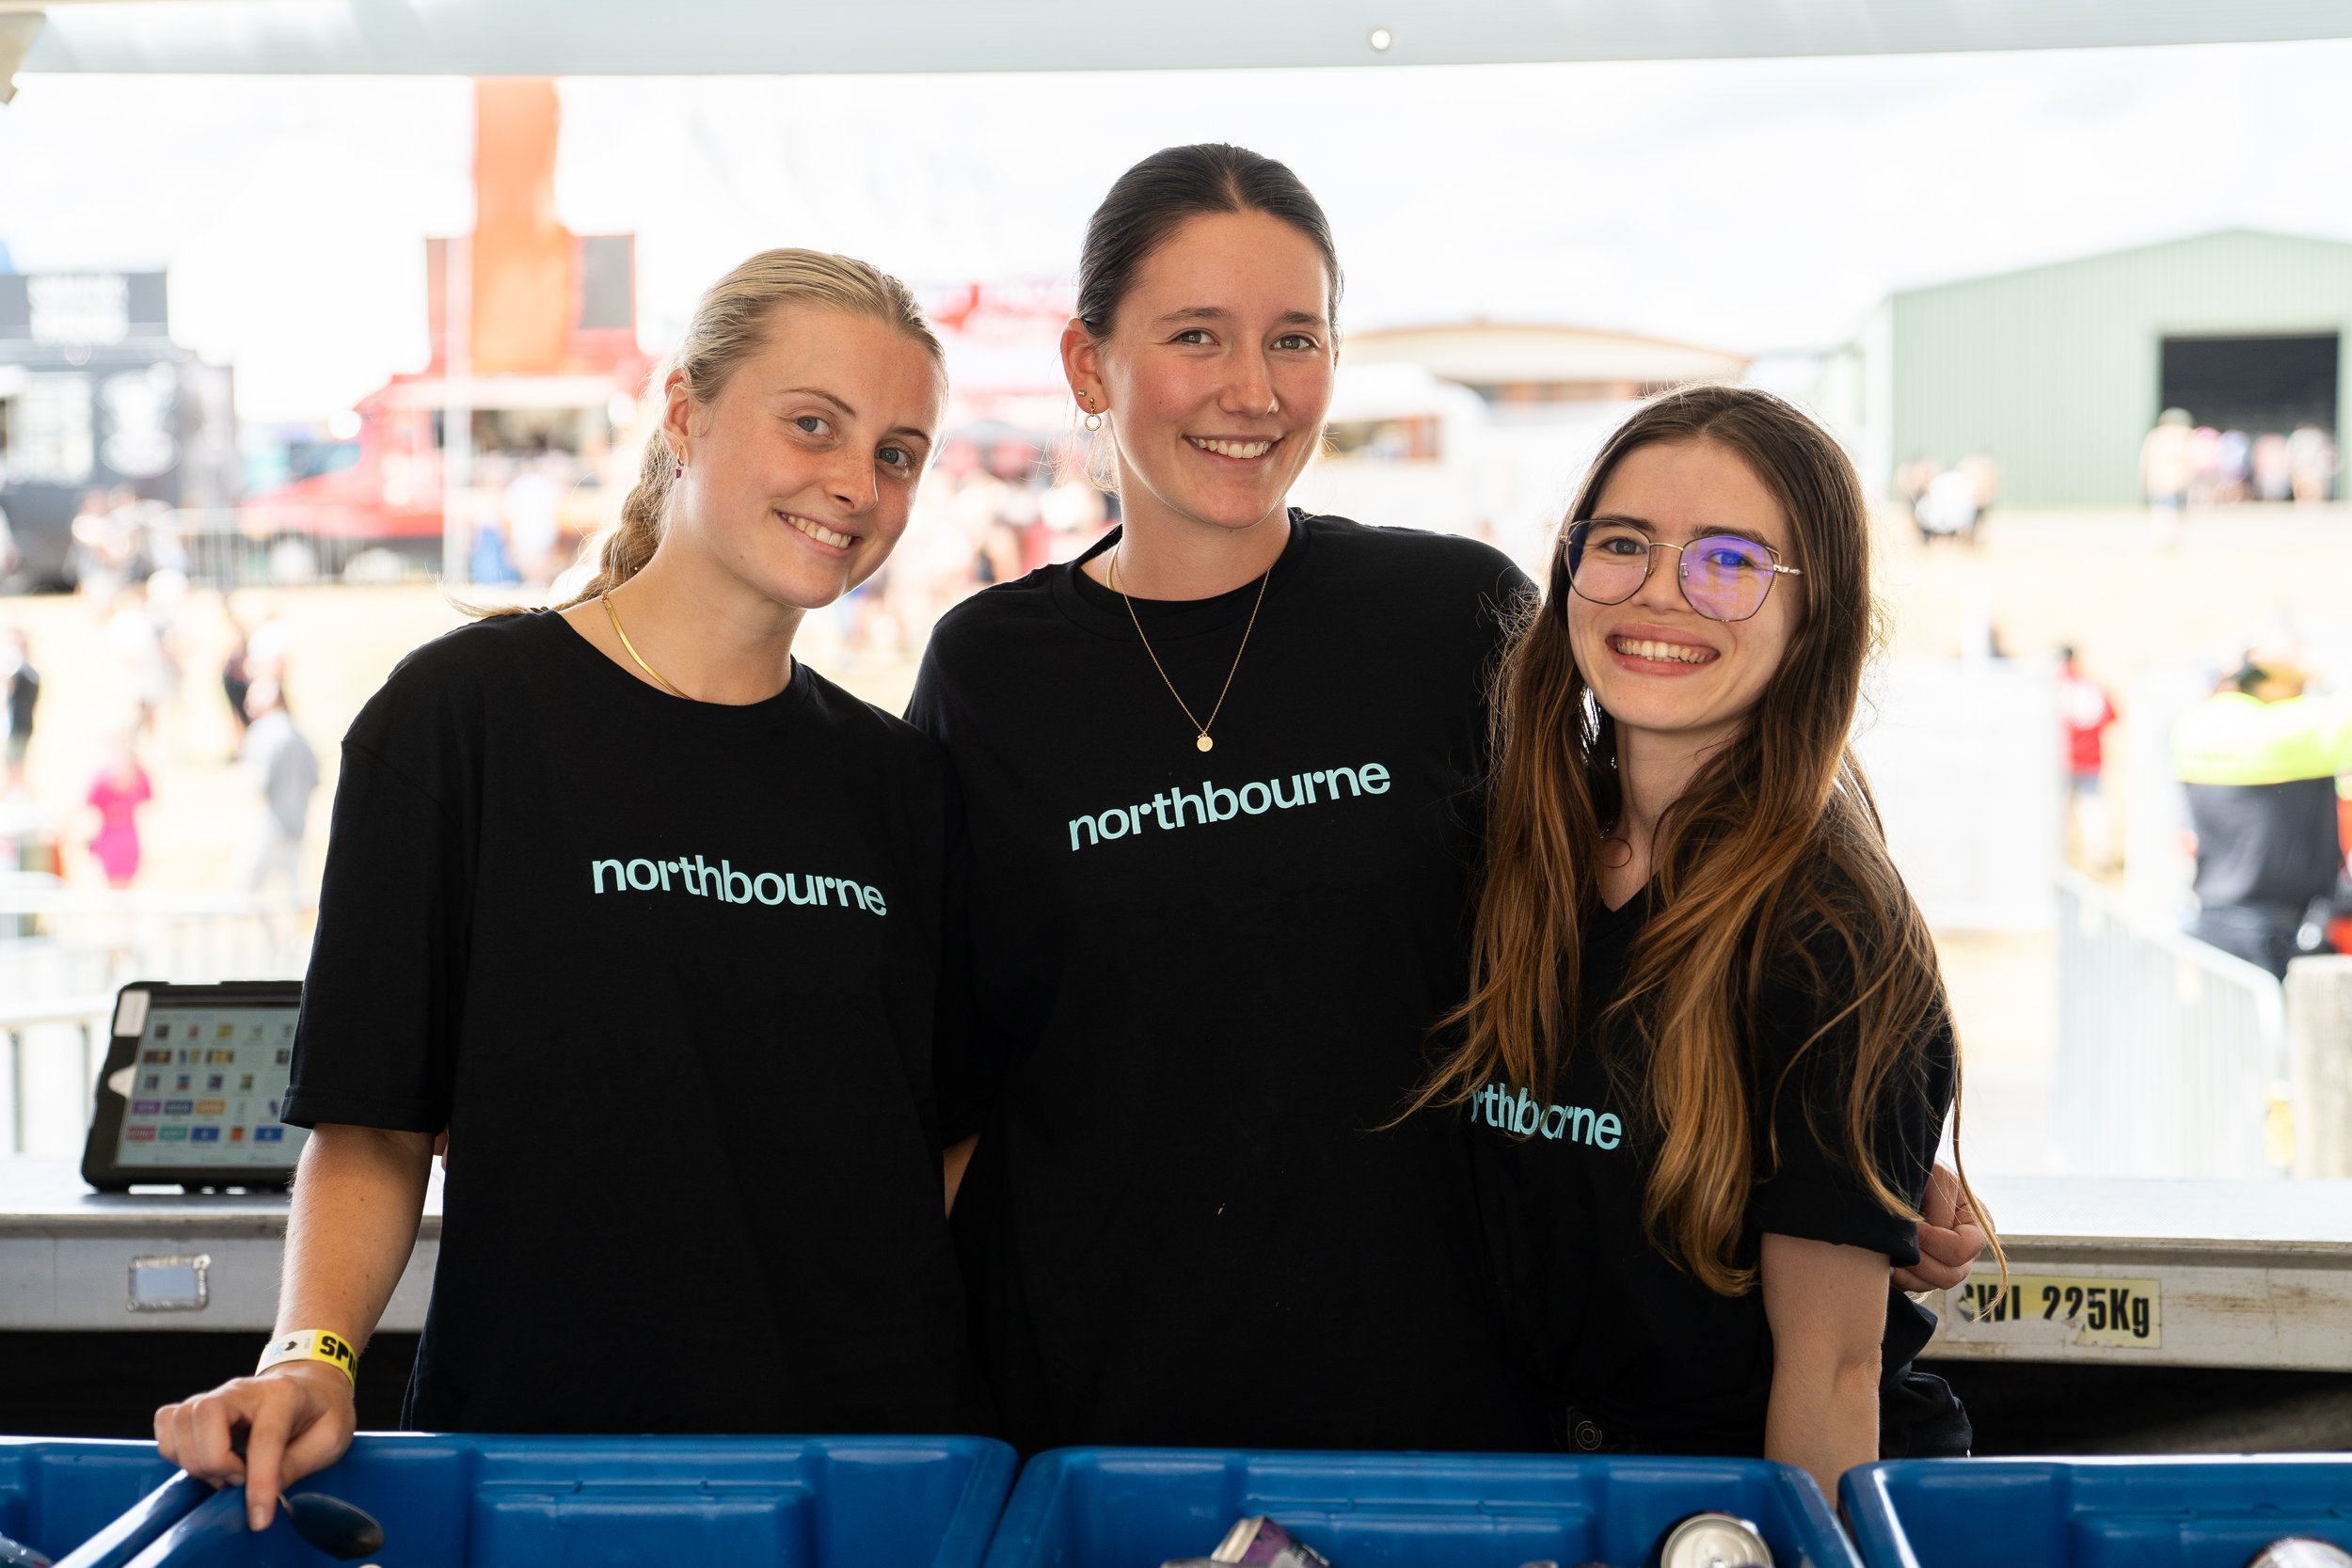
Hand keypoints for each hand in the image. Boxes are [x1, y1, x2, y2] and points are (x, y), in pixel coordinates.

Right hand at [154, 1360, 356, 1530]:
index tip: (259, 1517)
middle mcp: (243, 1389)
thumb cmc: (324, 1412)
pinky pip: (166, 1423)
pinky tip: (204, 1460)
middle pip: (205, 1416)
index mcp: (285, 1395)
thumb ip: (295, 1466)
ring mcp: (217, 1395)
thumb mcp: (330, 1440)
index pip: (264, 1437)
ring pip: (180, 1422)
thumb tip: (261, 1496)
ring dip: (195, 1460)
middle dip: (216, 1462)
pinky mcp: (197, 1406)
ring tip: (227, 1472)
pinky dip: (176, 1450)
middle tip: (241, 1479)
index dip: (259, 1481)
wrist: (313, 1384)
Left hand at [1891, 1161, 1985, 1292]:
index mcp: (1979, 1226)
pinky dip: (1900, 1278)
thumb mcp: (1939, 1179)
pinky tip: (1885, 1263)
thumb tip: (1932, 1235)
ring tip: (1888, 1255)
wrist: (1901, 1172)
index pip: (1962, 1249)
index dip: (1935, 1242)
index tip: (1912, 1225)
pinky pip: (1915, 1286)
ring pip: (1932, 1284)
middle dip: (1921, 1261)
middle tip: (1897, 1243)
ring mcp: (1947, 1263)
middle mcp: (1967, 1251)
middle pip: (1951, 1274)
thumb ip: (1941, 1209)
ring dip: (1909, 1272)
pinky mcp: (1924, 1270)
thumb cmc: (1925, 1171)